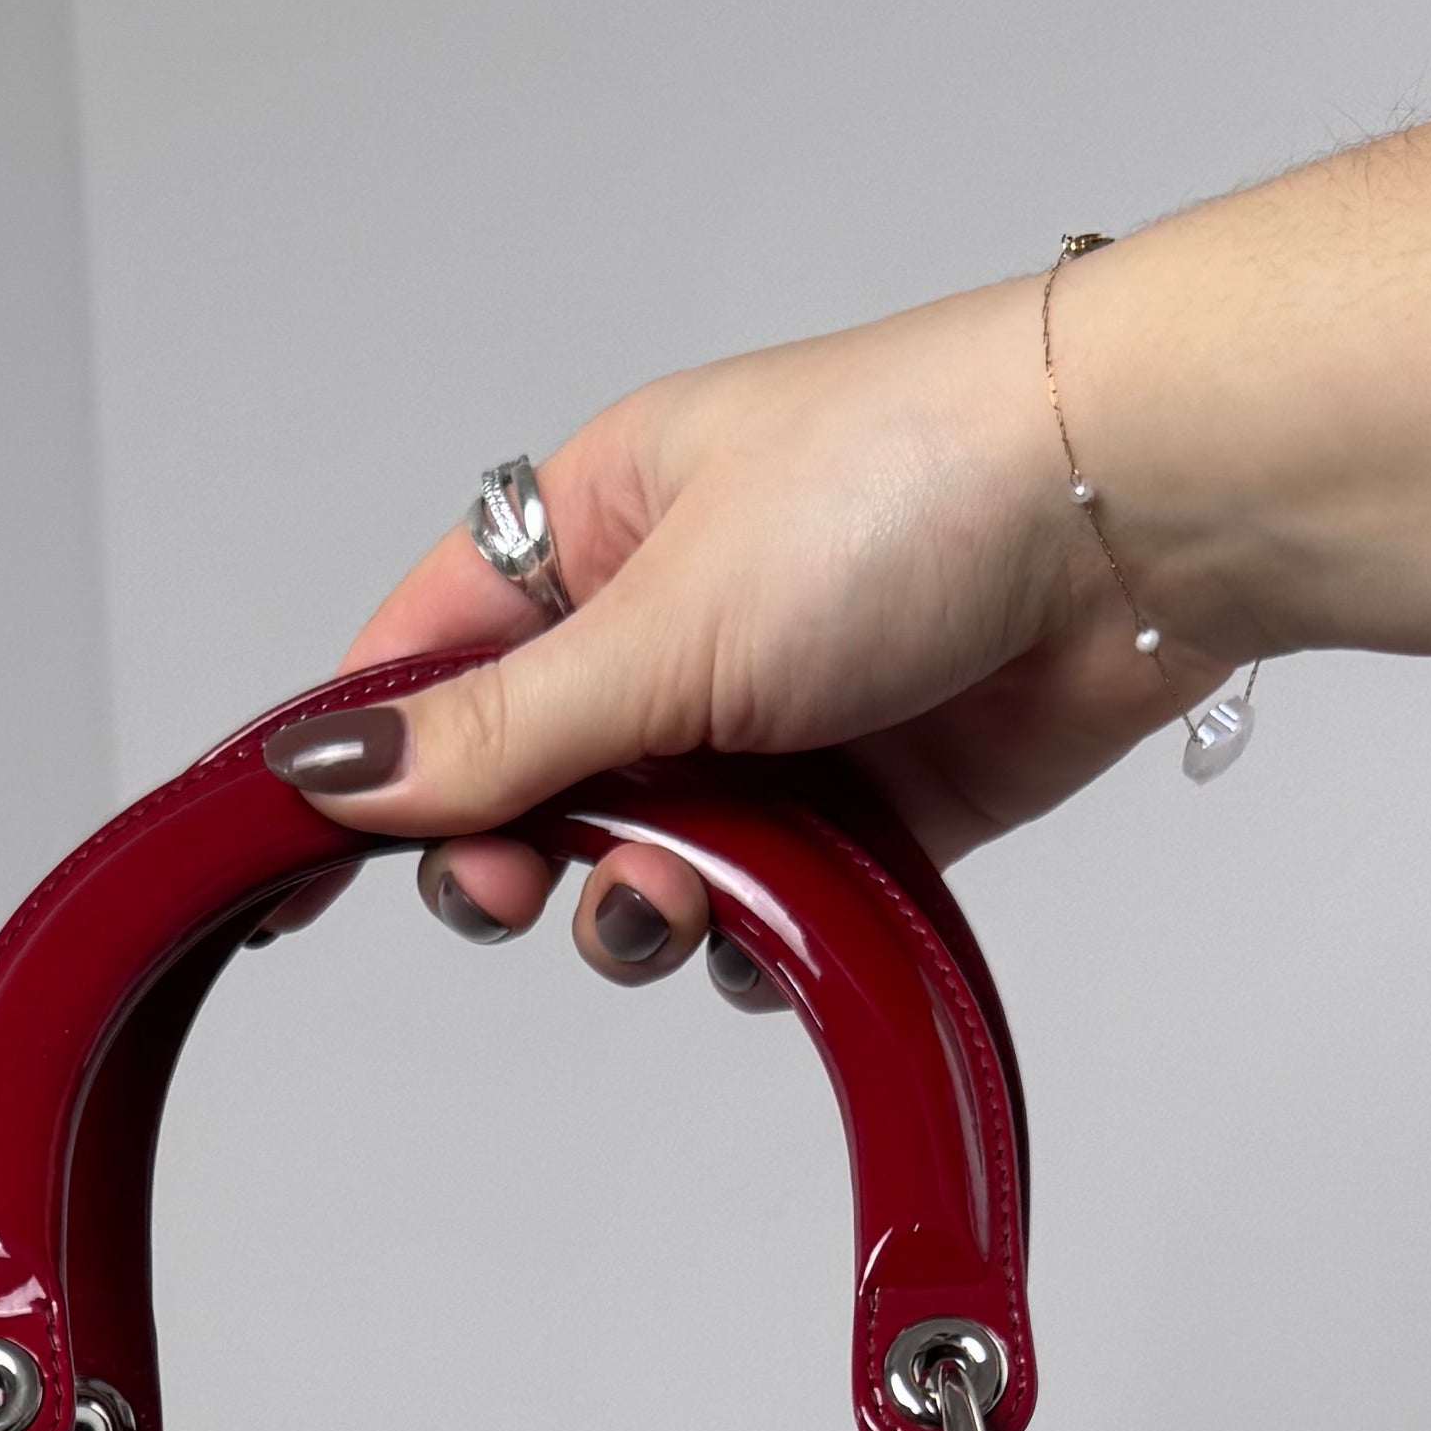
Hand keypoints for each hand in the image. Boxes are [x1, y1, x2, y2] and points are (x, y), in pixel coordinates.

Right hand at [274, 278, 1255, 992]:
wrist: (1131, 513)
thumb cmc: (909, 484)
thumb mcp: (658, 621)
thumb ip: (496, 729)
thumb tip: (333, 769)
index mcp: (595, 528)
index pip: (427, 664)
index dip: (360, 772)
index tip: (299, 875)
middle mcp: (674, 626)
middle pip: (528, 794)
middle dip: (519, 863)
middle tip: (532, 890)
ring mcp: (773, 723)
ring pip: (646, 870)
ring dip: (643, 912)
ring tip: (686, 899)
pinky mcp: (871, 808)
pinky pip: (767, 919)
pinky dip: (758, 946)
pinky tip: (785, 925)